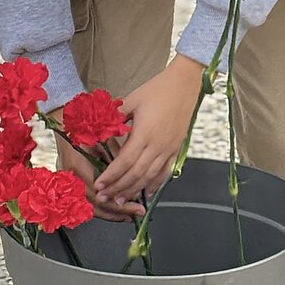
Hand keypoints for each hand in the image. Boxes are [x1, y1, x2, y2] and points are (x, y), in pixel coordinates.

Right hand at [50, 126, 143, 222]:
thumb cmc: (78, 127)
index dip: (121, 203)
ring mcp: (67, 184)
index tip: (138, 204)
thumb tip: (132, 172)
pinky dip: (100, 209)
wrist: (56, 127)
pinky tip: (113, 210)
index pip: (102, 194)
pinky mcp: (68, 186)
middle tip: (137, 213)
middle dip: (119, 212)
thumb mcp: (99, 138)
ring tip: (128, 215)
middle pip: (97, 206)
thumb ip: (114, 155)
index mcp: (78, 166)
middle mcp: (71, 179)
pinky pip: (85, 203)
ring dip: (111, 213)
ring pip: (90, 208)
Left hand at [93, 55, 204, 202]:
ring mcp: (168, 148)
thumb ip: (116, 117)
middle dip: (118, 188)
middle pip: (135, 174)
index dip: (111, 176)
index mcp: (144, 133)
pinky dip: (155, 184)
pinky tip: (146, 191)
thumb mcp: (132, 99)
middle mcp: (157, 145)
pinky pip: (165, 171)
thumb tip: (100, 130)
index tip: (99, 184)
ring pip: (150, 176)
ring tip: (121, 200)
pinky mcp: (176, 148)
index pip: (124, 161)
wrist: (184, 84)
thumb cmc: (157, 89)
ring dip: (134, 190)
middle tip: (105, 198)